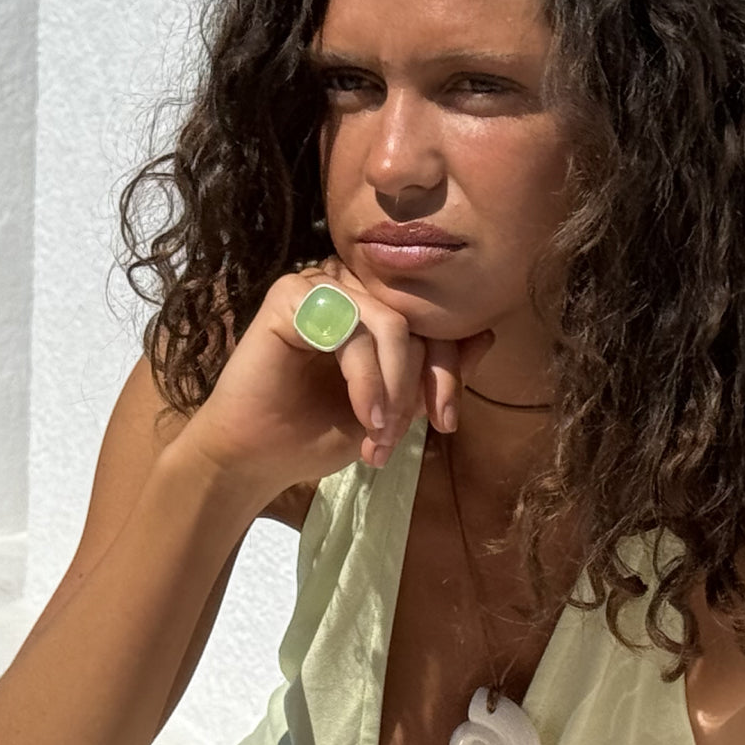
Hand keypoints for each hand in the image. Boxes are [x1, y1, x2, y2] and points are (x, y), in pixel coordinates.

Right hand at [177, 259, 493, 493]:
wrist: (257, 458)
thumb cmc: (317, 434)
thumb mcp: (392, 408)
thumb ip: (432, 373)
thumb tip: (487, 334)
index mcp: (371, 307)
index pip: (431, 322)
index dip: (447, 371)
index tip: (445, 423)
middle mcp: (347, 287)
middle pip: (417, 319)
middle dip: (417, 386)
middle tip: (399, 436)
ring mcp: (317, 286)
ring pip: (391, 324)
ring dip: (392, 387)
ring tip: (379, 432)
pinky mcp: (290, 297)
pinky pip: (351, 328)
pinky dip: (365, 378)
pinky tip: (363, 416)